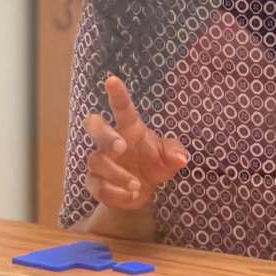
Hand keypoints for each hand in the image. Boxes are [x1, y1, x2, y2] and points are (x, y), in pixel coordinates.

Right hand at [81, 74, 188, 211]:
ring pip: (97, 161)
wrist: (142, 191)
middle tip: (121, 146)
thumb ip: (175, 153)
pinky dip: (114, 193)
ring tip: (136, 185)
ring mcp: (100, 160)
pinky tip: (131, 196)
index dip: (117, 94)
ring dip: (117, 174)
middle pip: (95, 126)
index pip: (122, 107)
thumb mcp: (170, 157)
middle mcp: (111, 141)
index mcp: (130, 128)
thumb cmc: (154, 163)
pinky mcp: (94, 181)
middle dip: (105, 134)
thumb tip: (181, 158)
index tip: (112, 80)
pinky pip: (96, 186)